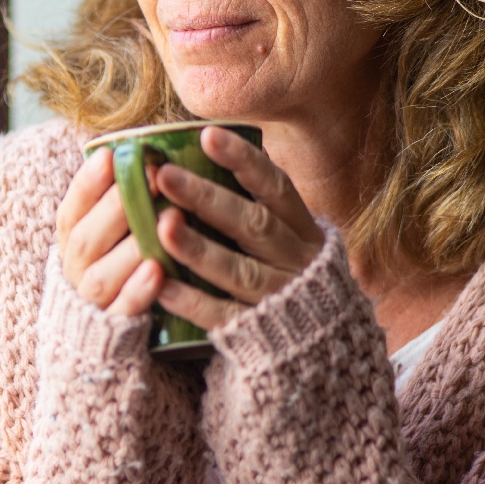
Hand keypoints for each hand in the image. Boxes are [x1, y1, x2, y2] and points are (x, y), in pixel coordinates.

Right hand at [57, 146, 165, 316]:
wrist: (104, 345)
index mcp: (72, 245)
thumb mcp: (113, 237)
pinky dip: (137, 291)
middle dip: (116, 206)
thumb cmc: (122, 271)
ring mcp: (92, 304)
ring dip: (130, 245)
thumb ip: (121, 206)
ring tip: (162, 220)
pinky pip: (122, 310)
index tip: (109, 156)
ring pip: (100, 274)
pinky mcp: (114, 330)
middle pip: (85, 239)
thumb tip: (146, 152)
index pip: (70, 211)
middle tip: (152, 176)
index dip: (86, 184)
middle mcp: (75, 273)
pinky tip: (158, 271)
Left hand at [151, 126, 324, 329]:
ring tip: (161, 225)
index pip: (276, 187)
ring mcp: (280, 298)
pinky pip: (225, 316)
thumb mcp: (288, 237)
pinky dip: (193, 302)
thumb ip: (255, 204)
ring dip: (199, 248)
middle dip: (207, 198)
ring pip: (239, 271)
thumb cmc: (288, 276)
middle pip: (253, 225)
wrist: (324, 348)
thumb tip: (205, 146)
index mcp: (303, 230)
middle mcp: (296, 260)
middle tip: (163, 174)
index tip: (206, 135)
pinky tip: (162, 286)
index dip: (244, 160)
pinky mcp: (259, 334)